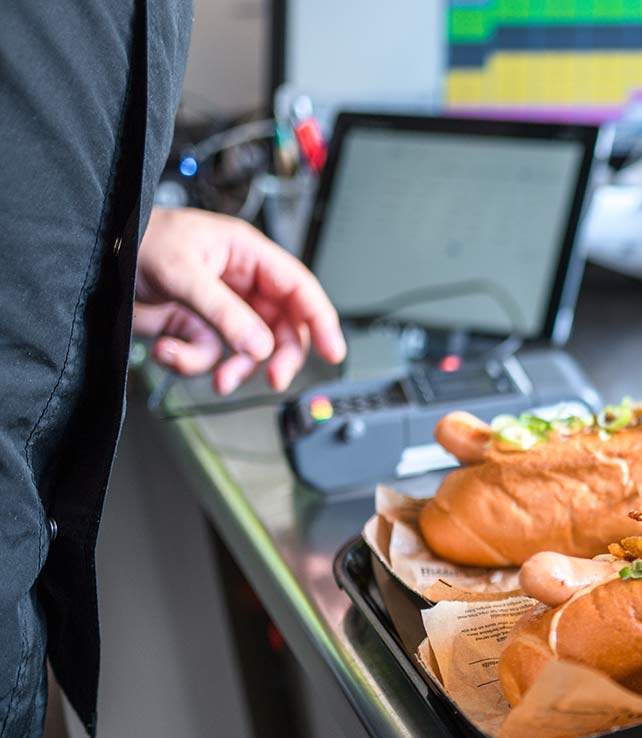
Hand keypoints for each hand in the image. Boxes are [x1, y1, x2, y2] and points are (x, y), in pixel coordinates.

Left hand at [134, 207, 345, 393]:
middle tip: (274, 379)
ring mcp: (220, 310)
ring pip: (248, 351)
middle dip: (278, 356)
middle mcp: (240, 284)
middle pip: (281, 328)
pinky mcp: (196, 330)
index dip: (320, 320)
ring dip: (232, 367)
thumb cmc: (138, 239)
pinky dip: (191, 362)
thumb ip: (226, 313)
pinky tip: (169, 349)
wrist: (93, 258)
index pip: (299, 289)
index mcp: (248, 256)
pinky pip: (211, 357)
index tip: (332, 350)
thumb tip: (260, 347)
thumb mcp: (185, 273)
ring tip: (215, 376)